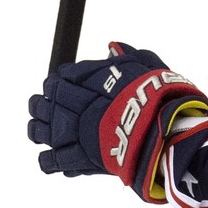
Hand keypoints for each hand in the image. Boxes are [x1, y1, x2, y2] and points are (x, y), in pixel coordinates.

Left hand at [28, 42, 207, 201]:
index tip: (62, 80)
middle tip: (44, 102)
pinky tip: (53, 156)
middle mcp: (81, 108)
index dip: (61, 78)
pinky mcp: (82, 159)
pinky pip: (52, 161)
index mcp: (93, 84)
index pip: (65, 76)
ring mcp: (78, 135)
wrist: (170, 134)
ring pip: (40, 131)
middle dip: (42, 101)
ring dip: (38, 128)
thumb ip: (130, 56)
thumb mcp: (151, 68)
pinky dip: (49, 160)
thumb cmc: (166, 100)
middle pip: (46, 102)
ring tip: (40, 128)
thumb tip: (112, 46)